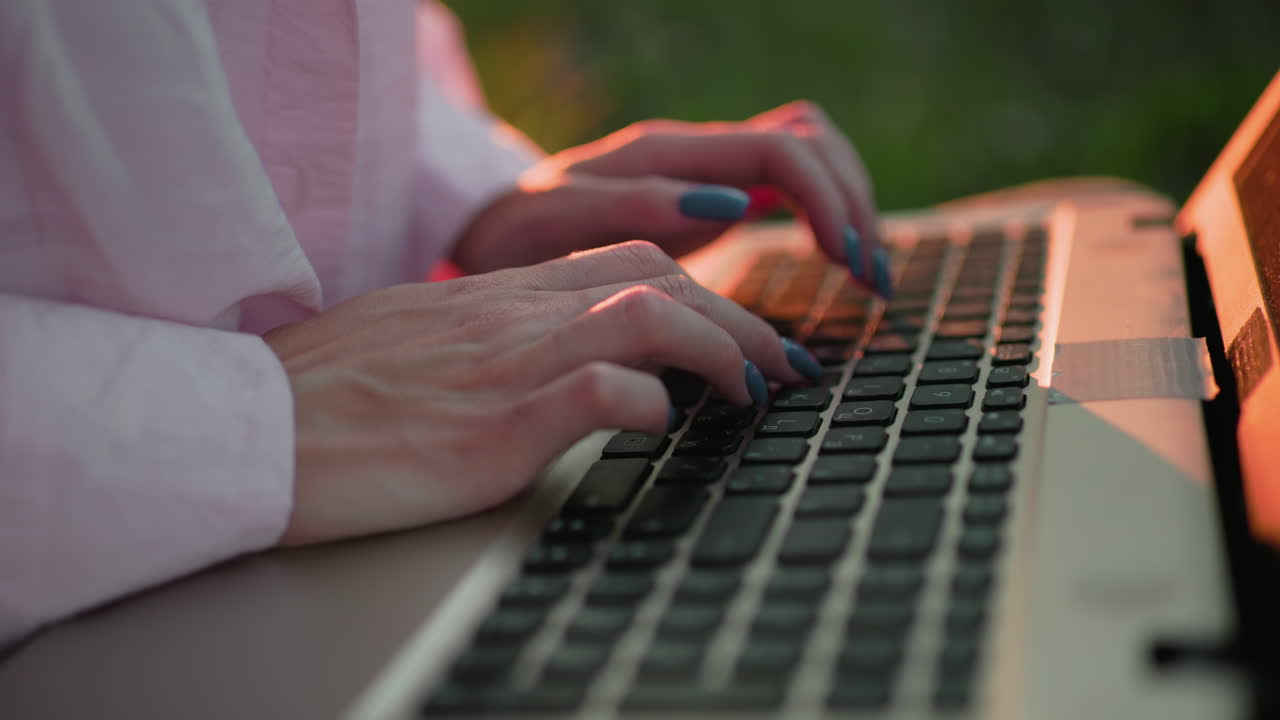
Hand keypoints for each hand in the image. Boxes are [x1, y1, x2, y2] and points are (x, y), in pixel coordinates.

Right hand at [263, 241, 821, 544]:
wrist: (253, 428)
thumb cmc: (324, 397)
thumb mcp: (416, 345)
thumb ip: (486, 340)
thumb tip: (542, 363)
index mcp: (496, 295)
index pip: (623, 262)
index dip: (698, 289)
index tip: (735, 332)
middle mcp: (513, 314)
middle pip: (655, 273)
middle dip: (738, 315)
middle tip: (780, 361)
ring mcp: (509, 362)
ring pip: (651, 312)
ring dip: (724, 347)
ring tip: (756, 389)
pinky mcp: (498, 424)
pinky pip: (603, 386)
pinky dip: (653, 400)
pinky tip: (666, 423)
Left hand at [453, 100, 890, 297]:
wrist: (493, 229)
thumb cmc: (519, 232)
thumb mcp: (559, 223)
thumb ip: (636, 207)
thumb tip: (733, 202)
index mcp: (668, 154)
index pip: (781, 148)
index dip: (826, 196)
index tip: (845, 259)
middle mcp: (697, 154)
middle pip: (812, 142)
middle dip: (853, 202)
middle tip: (870, 276)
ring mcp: (708, 174)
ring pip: (810, 156)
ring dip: (849, 206)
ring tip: (867, 274)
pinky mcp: (712, 200)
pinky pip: (789, 187)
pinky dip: (824, 218)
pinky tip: (839, 263)